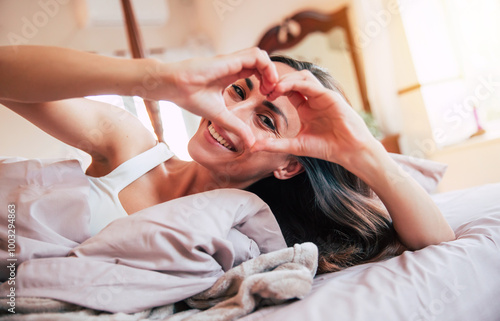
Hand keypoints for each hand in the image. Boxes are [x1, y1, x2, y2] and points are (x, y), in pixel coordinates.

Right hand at [154, 48, 278, 146]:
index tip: (268, 97)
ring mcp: (233, 61)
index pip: (256, 70)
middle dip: (273, 77)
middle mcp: (234, 66)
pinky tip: (266, 84)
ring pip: (261, 56)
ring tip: (271, 88)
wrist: (174, 87)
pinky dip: (267, 67)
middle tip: (272, 93)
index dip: (267, 82)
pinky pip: (256, 55)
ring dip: (271, 70)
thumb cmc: (191, 97)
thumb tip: (251, 144)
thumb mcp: (221, 116)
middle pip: (262, 62)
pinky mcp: (230, 59)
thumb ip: (236, 127)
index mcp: (231, 75)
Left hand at [251, 70, 381, 168]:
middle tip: (264, 87)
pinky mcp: (330, 96)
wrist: (349, 152)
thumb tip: (253, 147)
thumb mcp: (294, 146)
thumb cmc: (326, 148)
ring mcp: (322, 96)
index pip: (288, 90)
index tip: (263, 94)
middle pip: (294, 79)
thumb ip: (274, 145)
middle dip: (278, 80)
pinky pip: (311, 84)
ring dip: (286, 79)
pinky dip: (296, 84)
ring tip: (272, 88)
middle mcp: (314, 99)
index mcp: (306, 107)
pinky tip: (282, 89)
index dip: (275, 89)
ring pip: (303, 76)